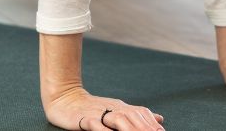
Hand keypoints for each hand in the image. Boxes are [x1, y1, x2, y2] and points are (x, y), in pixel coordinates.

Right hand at [44, 87, 164, 130]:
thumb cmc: (93, 108)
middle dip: (145, 129)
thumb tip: (159, 118)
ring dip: (130, 130)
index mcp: (122, 107)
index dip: (152, 124)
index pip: (142, 114)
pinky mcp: (84, 119)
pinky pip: (95, 125)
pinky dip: (104, 130)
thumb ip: (137, 115)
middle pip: (133, 117)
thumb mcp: (118, 109)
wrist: (65, 98)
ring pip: (119, 120)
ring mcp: (99, 113)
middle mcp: (113, 108)